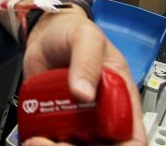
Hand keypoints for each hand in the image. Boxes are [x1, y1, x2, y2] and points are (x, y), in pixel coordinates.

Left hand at [21, 10, 146, 145]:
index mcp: (120, 97)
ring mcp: (78, 119)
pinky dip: (43, 143)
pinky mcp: (55, 118)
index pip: (132, 137)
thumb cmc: (72, 31)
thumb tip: (85, 93)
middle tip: (57, 143)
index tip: (99, 145)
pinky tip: (33, 136)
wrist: (42, 32)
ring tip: (39, 140)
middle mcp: (101, 114)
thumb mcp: (85, 38)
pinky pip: (53, 141)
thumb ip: (86, 62)